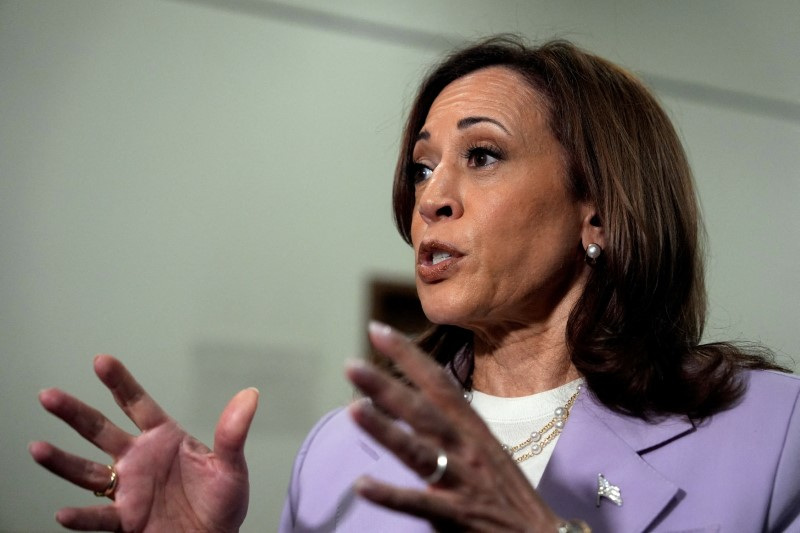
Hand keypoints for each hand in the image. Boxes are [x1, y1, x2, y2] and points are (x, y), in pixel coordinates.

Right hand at [29, 355, 258, 531]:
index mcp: (164, 438)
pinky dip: (81, 516)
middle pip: (100, 431)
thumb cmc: (223, 503)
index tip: (101, 360)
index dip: (119, 382)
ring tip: (37, 448)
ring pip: (87, 471)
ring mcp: (128, 489)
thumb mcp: (232, 467)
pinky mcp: (125, 520)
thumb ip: (233, 433)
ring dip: (62, 461)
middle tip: (49, 396)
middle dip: (74, 413)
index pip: (136, 404)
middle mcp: (139, 459)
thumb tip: (250, 395)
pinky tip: (64, 512)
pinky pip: (98, 517)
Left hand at [346, 322, 563, 531]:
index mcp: (474, 429)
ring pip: (418, 451)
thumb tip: (415, 403)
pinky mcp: (458, 516)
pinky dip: (391, 494)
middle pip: (423, 411)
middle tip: (351, 364)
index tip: (377, 330)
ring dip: (385, 429)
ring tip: (353, 409)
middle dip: (388, 385)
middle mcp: (468, 449)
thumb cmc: (507, 494)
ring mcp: (463, 482)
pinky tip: (362, 485)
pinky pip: (419, 504)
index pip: (439, 382)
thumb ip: (452, 427)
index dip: (408, 355)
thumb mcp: (485, 449)